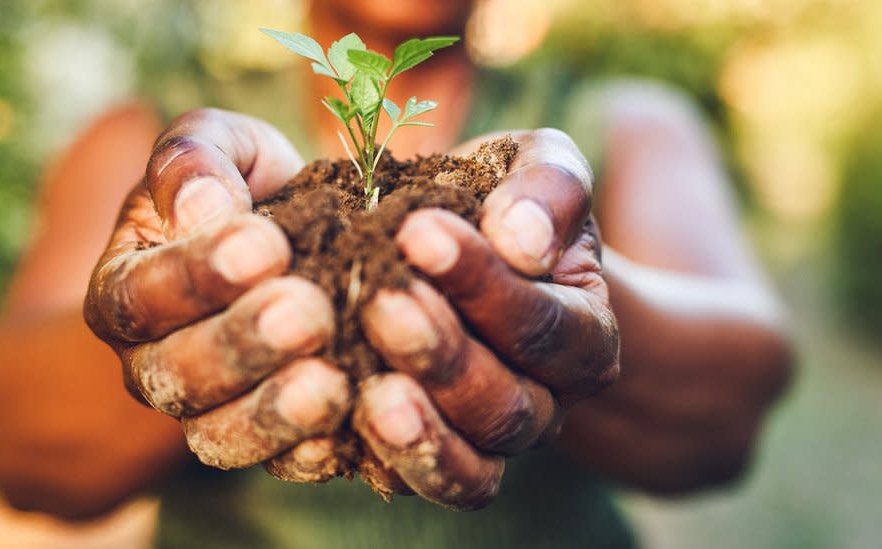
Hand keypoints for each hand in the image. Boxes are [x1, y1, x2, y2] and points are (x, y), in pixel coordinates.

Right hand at [83, 109, 351, 469]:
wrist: (290, 237)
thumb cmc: (244, 186)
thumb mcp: (219, 146)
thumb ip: (194, 159)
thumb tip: (202, 206)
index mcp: (124, 288)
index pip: (142, 290)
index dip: (198, 273)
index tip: (265, 246)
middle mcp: (151, 362)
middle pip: (177, 372)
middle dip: (244, 344)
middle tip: (308, 314)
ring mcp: (204, 411)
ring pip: (219, 433)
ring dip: (274, 413)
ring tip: (331, 384)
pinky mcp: (262, 440)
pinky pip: (278, 463)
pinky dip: (312, 451)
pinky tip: (353, 422)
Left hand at [353, 129, 620, 509]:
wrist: (470, 252)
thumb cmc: (504, 204)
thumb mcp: (538, 169)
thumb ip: (549, 190)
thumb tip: (524, 241)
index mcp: (584, 336)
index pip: (546, 323)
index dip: (485, 284)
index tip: (419, 232)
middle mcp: (545, 401)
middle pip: (507, 404)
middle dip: (442, 354)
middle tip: (380, 301)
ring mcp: (486, 439)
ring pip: (470, 461)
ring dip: (416, 428)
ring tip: (365, 388)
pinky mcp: (428, 458)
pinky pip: (413, 484)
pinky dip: (376, 462)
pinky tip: (330, 420)